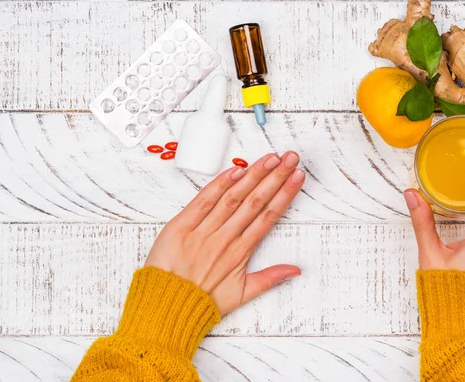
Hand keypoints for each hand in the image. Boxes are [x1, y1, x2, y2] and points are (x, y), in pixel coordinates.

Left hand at [145, 151, 305, 315]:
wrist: (167, 307)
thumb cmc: (203, 301)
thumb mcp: (241, 295)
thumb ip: (270, 278)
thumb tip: (296, 270)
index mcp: (241, 252)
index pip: (269, 216)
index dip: (285, 194)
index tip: (297, 177)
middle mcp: (225, 238)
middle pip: (255, 201)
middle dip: (275, 177)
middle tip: (290, 158)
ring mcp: (203, 230)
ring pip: (233, 197)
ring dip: (253, 175)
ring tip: (270, 158)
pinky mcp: (181, 225)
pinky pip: (203, 200)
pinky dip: (219, 184)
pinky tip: (236, 169)